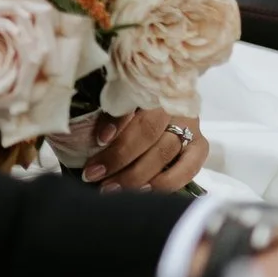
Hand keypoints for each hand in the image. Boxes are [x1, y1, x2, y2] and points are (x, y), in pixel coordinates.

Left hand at [84, 108, 206, 191]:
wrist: (167, 107)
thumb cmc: (132, 108)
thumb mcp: (117, 102)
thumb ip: (104, 113)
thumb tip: (77, 134)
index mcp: (148, 87)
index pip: (133, 102)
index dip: (117, 121)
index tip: (99, 139)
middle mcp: (170, 104)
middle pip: (148, 131)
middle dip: (118, 157)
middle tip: (94, 175)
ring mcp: (188, 124)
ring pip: (164, 151)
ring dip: (136, 174)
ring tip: (112, 188)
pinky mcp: (200, 145)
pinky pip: (188, 168)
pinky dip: (166, 181)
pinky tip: (145, 190)